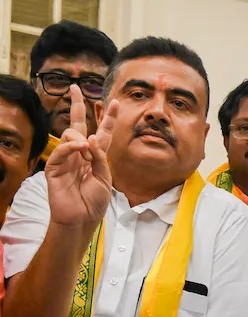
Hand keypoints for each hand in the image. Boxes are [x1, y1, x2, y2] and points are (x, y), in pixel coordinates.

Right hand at [45, 86, 116, 232]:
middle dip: (77, 106)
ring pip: (71, 135)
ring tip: (87, 151)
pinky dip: (72, 147)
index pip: (102, 133)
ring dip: (81, 138)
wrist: (82, 219)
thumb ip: (101, 159)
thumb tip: (91, 139)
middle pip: (78, 125)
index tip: (115, 103)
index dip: (108, 118)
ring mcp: (67, 159)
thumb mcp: (106, 179)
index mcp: (95, 157)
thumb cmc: (94, 202)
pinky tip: (81, 148)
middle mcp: (80, 154)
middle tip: (75, 88)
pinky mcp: (54, 167)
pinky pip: (61, 150)